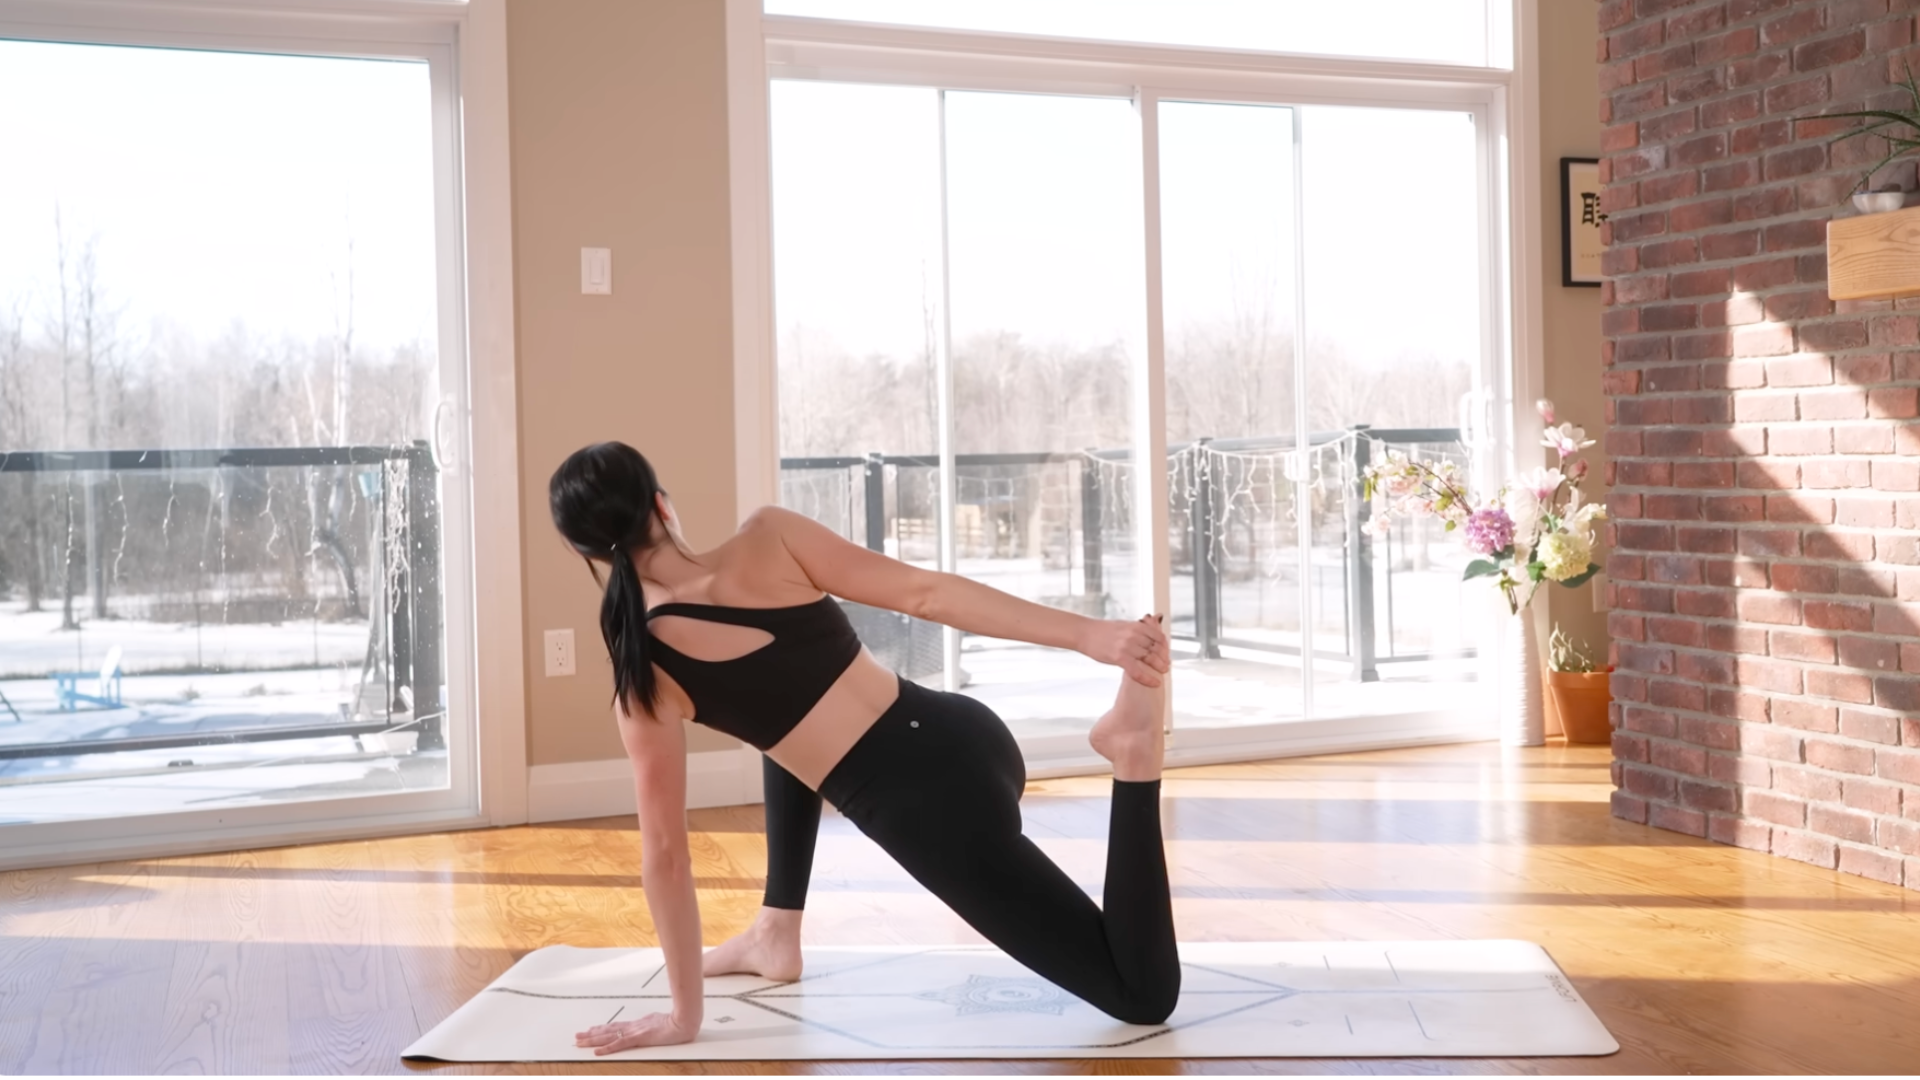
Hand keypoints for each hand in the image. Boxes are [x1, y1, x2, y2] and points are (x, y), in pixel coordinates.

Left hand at [574, 1011, 697, 1054]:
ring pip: (609, 1036)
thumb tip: (651, 1025)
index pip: (616, 1027)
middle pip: (608, 1031)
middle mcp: (633, 1027)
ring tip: (580, 1041)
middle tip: (577, 1036)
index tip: (590, 1030)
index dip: (602, 1029)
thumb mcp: (661, 1022)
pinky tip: (597, 1051)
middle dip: (591, 1034)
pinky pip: (619, 1044)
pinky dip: (607, 1048)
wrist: (684, 1021)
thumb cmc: (677, 1022)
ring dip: (593, 1040)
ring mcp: (635, 1032)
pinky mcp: (638, 1038)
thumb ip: (653, 1024)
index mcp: (638, 1024)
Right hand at [1078, 614, 1169, 686]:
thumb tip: (1154, 624)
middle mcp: (1134, 635)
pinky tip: (1154, 683)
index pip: (1158, 637)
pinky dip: (1148, 678)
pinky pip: (1137, 670)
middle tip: (1166, 666)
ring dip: (1158, 668)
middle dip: (1163, 659)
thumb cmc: (1102, 630)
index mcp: (1136, 626)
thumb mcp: (1124, 624)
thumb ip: (1139, 627)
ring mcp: (1127, 646)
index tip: (1166, 654)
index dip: (1165, 647)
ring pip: (1149, 659)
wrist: (1084, 633)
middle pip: (1156, 649)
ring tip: (1162, 674)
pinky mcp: (1119, 657)